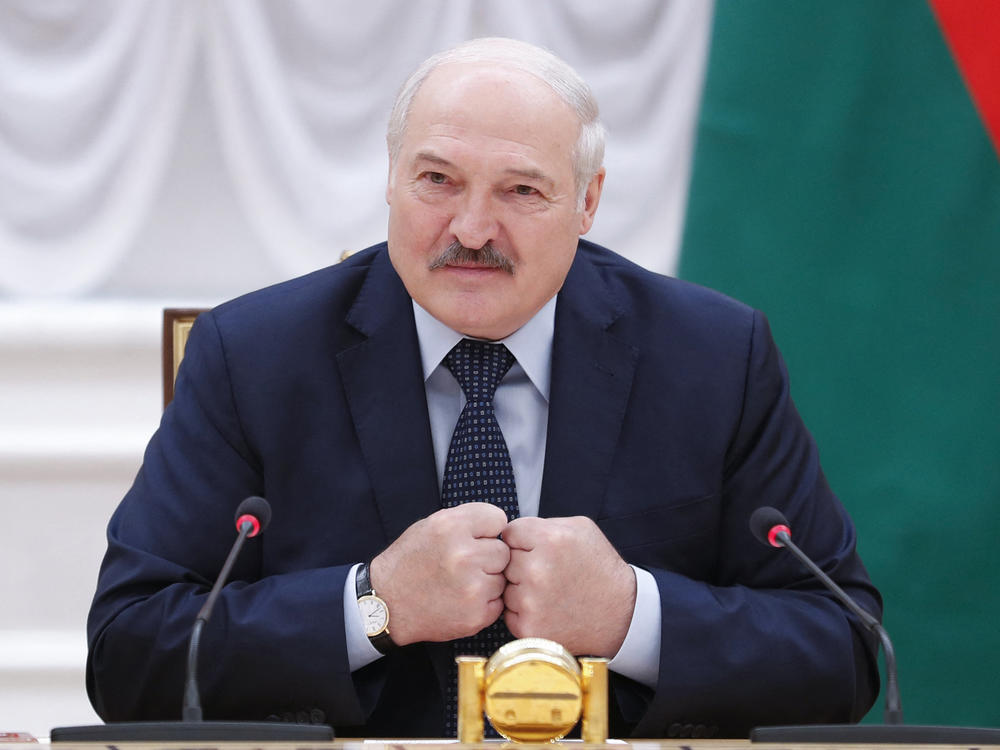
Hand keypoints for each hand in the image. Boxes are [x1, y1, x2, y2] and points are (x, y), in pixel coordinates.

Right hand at [369, 503, 509, 645]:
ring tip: (460, 584)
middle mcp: (463, 555)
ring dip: (487, 581)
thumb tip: (500, 526)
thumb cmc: (410, 562)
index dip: (486, 530)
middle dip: (488, 557)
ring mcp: (472, 588)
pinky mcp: (476, 615)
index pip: (497, 519)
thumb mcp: (430, 525)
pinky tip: (461, 600)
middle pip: (503, 551)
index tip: (475, 539)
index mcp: (451, 527)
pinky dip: (485, 603)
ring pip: (502, 578)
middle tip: (464, 565)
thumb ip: (466, 521)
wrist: (386, 604)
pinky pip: (498, 602)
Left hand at [501, 516, 635, 656]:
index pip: (509, 533)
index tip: (538, 550)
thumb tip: (511, 531)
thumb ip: (543, 524)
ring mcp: (531, 601)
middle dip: (521, 564)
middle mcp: (537, 569)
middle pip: (504, 560)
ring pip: (505, 586)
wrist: (621, 614)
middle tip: (547, 573)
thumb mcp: (580, 529)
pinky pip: (508, 612)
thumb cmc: (599, 568)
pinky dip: (522, 612)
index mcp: (550, 539)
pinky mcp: (528, 628)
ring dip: (520, 589)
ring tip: (549, 592)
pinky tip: (547, 610)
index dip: (523, 541)